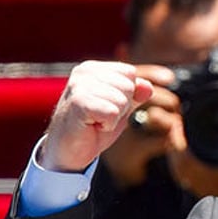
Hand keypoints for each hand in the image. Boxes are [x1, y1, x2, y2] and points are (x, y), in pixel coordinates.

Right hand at [41, 61, 159, 171]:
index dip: (127, 95)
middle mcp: (84, 71)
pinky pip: (113, 112)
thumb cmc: (93, 127)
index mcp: (93, 68)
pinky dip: (108, 125)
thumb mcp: (121, 108)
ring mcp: (79, 85)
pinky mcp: (78, 102)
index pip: (130, 73)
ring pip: (122, 100)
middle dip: (122, 107)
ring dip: (114, 118)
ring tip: (95, 121)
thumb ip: (136, 94)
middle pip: (128, 86)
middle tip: (101, 116)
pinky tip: (92, 126)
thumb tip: (148, 87)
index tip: (107, 106)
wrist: (69, 150)